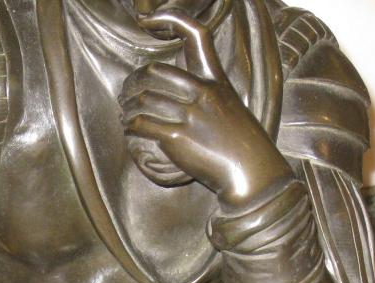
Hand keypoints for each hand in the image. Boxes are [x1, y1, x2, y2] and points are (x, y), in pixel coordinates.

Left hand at [119, 10, 291, 205]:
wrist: (250, 171)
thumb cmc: (240, 144)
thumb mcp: (230, 106)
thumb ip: (208, 94)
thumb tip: (179, 92)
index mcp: (215, 79)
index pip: (195, 34)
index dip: (170, 17)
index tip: (148, 19)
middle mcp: (202, 92)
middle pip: (154, 72)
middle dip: (132, 83)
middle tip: (124, 94)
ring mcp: (190, 115)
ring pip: (143, 100)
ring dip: (127, 108)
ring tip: (124, 115)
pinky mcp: (178, 138)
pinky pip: (144, 125)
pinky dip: (131, 126)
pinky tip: (130, 129)